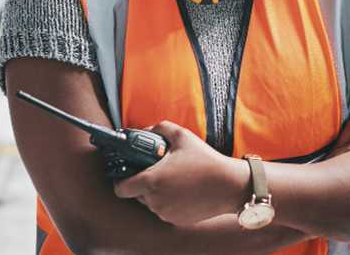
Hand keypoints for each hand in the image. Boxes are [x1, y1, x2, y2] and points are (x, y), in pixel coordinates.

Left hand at [113, 121, 244, 225]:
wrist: (229, 185)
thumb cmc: (205, 160)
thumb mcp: (182, 136)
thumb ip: (159, 129)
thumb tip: (146, 131)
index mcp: (151, 181)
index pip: (120, 188)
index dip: (120, 180)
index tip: (128, 173)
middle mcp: (155, 201)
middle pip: (136, 195)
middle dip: (142, 183)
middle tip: (158, 171)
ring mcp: (165, 213)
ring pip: (151, 203)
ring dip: (156, 193)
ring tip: (174, 179)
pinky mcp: (176, 221)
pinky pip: (165, 211)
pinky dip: (169, 202)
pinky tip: (183, 190)